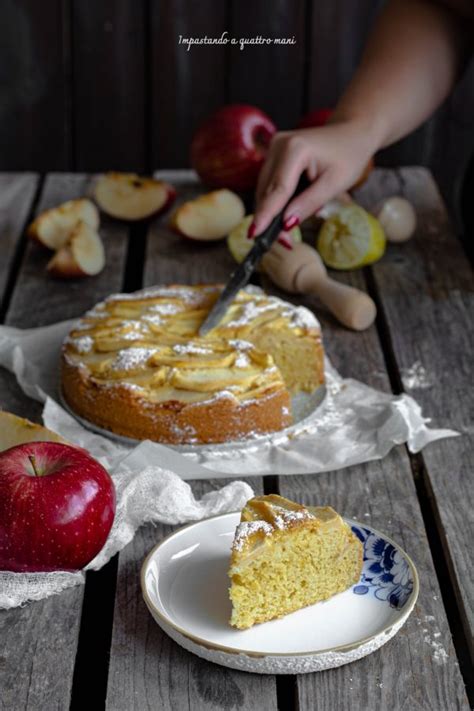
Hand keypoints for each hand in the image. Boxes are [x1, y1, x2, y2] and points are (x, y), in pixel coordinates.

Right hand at [249, 119, 376, 237]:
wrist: (351, 132)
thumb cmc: (348, 156)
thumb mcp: (335, 184)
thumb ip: (308, 203)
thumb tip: (286, 223)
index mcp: (295, 149)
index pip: (277, 190)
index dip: (266, 215)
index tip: (254, 234)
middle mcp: (278, 145)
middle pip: (267, 191)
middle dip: (271, 219)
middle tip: (283, 243)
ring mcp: (274, 148)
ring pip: (265, 190)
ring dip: (273, 212)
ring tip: (287, 234)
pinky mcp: (274, 155)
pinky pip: (270, 184)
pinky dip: (277, 202)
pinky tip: (288, 214)